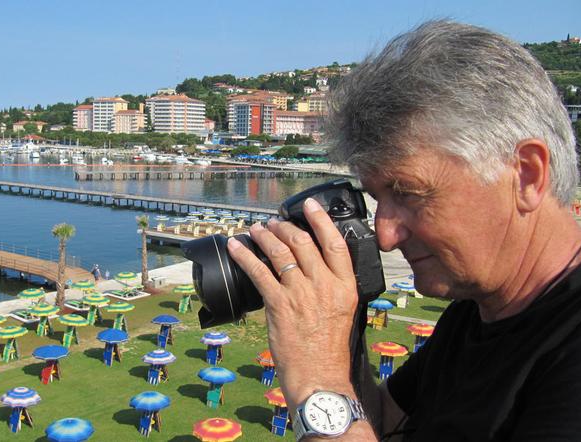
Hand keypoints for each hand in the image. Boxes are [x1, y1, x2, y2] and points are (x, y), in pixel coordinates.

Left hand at [227, 198, 358, 404]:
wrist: (319, 376)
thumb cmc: (329, 349)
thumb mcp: (343, 311)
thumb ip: (332, 287)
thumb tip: (314, 267)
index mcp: (345, 286)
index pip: (335, 243)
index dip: (320, 220)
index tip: (309, 205)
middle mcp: (324, 285)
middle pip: (303, 242)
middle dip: (284, 227)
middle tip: (274, 223)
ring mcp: (301, 294)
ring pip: (280, 252)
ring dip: (264, 236)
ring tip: (256, 229)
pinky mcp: (278, 304)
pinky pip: (258, 271)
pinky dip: (244, 255)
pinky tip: (236, 247)